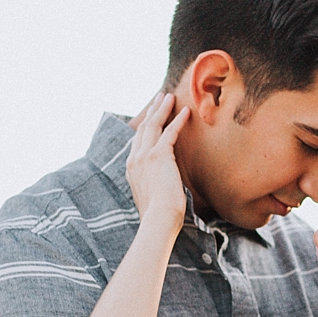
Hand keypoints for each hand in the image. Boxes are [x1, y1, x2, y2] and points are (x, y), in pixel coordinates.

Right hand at [124, 91, 190, 228]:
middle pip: (143, 128)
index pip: (137, 142)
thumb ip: (155, 186)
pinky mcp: (159, 156)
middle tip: (159, 98)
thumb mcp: (152, 197)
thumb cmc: (159, 215)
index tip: (151, 115)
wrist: (158, 220)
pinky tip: (186, 110)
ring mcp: (144, 157)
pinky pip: (169, 132)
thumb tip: (165, 187)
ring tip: (169, 97)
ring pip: (153, 126)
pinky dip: (178, 120)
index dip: (145, 126)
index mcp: (131, 170)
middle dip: (152, 111)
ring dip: (162, 109)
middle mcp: (134, 160)